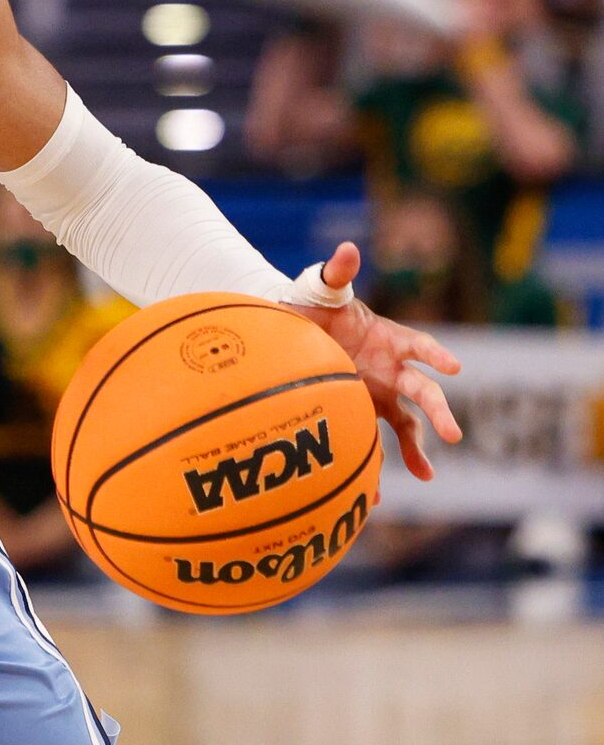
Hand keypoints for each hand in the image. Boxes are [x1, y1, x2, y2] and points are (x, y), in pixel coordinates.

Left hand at [293, 241, 463, 480]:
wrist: (291, 331)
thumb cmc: (311, 306)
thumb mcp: (320, 289)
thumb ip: (335, 272)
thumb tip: (347, 247)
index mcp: (389, 338)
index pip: (419, 345)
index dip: (435, 354)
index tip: (451, 367)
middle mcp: (392, 369)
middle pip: (423, 392)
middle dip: (439, 412)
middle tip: (453, 434)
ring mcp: (380, 394)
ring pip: (407, 425)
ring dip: (417, 448)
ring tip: (424, 474)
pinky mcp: (362, 413)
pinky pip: (375, 442)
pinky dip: (376, 466)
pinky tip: (375, 497)